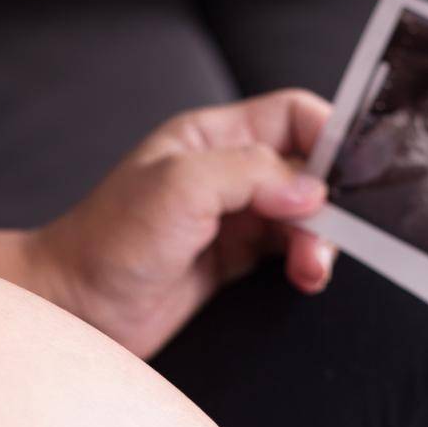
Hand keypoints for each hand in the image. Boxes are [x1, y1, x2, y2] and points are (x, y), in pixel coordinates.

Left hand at [0, 89, 337, 358]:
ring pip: (302, 217)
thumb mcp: (179, 189)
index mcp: (211, 137)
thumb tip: (313, 188)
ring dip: (319, 240)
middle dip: (329, 200)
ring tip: (311, 268)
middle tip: (327, 234)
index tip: (352, 173)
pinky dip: (305, 265)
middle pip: (307, 170)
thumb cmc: (108, 243)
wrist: (75, 309)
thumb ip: (250, 174)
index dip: (329, 137)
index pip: (293, 117)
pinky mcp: (230, 265)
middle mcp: (224, 174)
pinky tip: (304, 279)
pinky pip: (287, 255)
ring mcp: (230, 221)